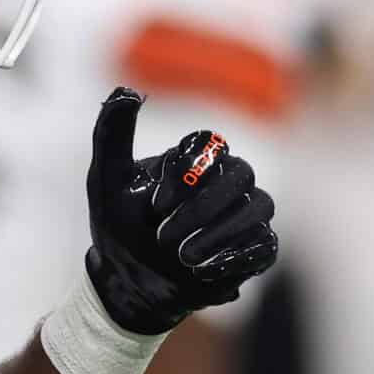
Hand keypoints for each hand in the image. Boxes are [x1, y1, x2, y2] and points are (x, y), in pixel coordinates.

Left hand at [83, 87, 278, 333]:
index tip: (154, 206)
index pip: (210, 144)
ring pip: (259, 206)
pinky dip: (236, 258)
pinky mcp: (256, 248)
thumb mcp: (107, 182)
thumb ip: (111, 135)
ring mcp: (245, 214)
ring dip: (219, 233)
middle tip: (164, 236)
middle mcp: (226, 181)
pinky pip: (266, 245)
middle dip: (202, 206)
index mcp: (194, 159)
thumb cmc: (120, 227)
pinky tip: (203, 272)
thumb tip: (125, 91)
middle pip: (240, 172)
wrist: (130, 282)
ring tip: (182, 257)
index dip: (185, 173)